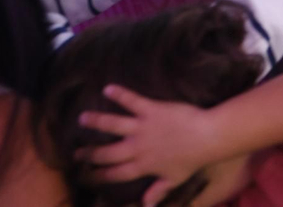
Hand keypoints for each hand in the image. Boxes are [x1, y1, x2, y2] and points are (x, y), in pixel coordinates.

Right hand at [78, 85, 215, 206]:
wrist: (208, 136)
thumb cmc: (193, 158)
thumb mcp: (174, 179)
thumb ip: (158, 191)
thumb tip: (146, 206)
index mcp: (143, 166)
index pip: (115, 174)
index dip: (98, 176)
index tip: (85, 176)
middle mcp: (138, 148)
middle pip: (107, 153)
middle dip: (89, 154)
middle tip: (75, 152)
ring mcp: (143, 128)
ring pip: (113, 124)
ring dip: (96, 121)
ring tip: (82, 118)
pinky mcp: (151, 109)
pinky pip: (132, 101)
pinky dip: (120, 94)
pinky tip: (108, 88)